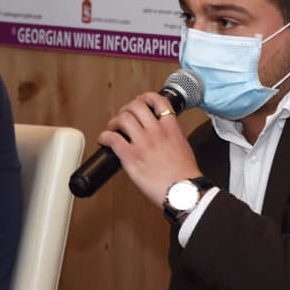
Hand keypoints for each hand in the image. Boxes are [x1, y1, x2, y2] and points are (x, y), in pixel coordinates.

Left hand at [98, 91, 201, 206]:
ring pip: (123, 118)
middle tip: (124, 116)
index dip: (146, 97)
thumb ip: (171, 136)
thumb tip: (161, 135)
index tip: (140, 101)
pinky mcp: (131, 157)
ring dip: (114, 121)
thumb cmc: (185, 176)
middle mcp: (156, 131)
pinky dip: (105, 136)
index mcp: (171, 128)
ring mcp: (143, 143)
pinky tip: (104, 139)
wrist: (183, 191)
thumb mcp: (183, 146)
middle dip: (127, 109)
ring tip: (113, 128)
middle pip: (136, 106)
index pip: (158, 101)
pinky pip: (112, 139)